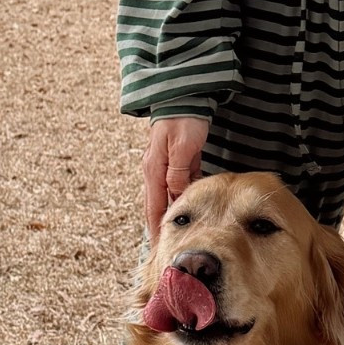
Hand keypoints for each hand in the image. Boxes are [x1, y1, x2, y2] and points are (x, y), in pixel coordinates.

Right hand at [143, 118, 208, 239]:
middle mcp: (156, 170)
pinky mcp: (178, 160)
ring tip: (179, 235)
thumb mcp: (182, 148)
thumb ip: (178, 173)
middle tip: (168, 249)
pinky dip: (182, 199)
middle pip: (157, 206)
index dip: (155, 230)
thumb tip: (175, 197)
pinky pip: (179, 185)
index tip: (159, 249)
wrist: (184, 95)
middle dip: (161, 227)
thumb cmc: (183, 119)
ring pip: (168, 197)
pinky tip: (191, 210)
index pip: (152, 208)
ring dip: (173, 214)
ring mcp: (166, 165)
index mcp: (153, 170)